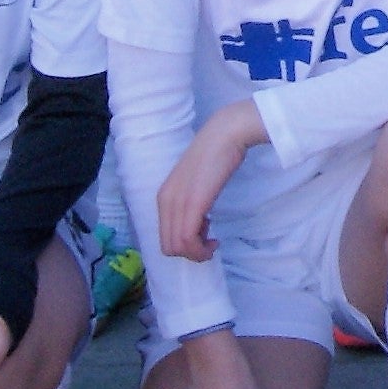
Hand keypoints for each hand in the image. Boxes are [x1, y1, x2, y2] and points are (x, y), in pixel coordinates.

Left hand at [156, 103, 267, 264]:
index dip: (184, 245)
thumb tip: (198, 222)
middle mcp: (165, 202)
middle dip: (190, 253)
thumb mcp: (195, 184)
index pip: (164, 237)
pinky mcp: (192, 204)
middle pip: (168, 247)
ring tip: (212, 241)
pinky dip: (200, 249)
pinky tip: (214, 239)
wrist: (224, 135)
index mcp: (163, 197)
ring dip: (197, 253)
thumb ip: (190, 202)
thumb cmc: (215, 156)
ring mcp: (177, 203)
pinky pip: (188, 240)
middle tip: (209, 242)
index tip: (202, 235)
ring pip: (177, 248)